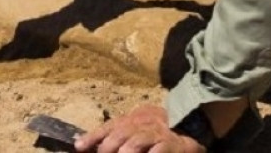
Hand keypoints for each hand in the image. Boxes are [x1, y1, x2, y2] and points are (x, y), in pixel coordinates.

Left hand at [74, 105, 202, 152]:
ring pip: (138, 140)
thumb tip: (83, 144)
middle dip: (108, 146)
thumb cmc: (157, 133)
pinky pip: (160, 149)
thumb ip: (114, 136)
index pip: (109, 127)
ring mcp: (158, 133)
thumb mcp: (135, 130)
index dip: (93, 137)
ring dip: (127, 150)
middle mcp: (143, 123)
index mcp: (131, 120)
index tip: (78, 147)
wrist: (191, 126)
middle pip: (121, 132)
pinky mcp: (173, 144)